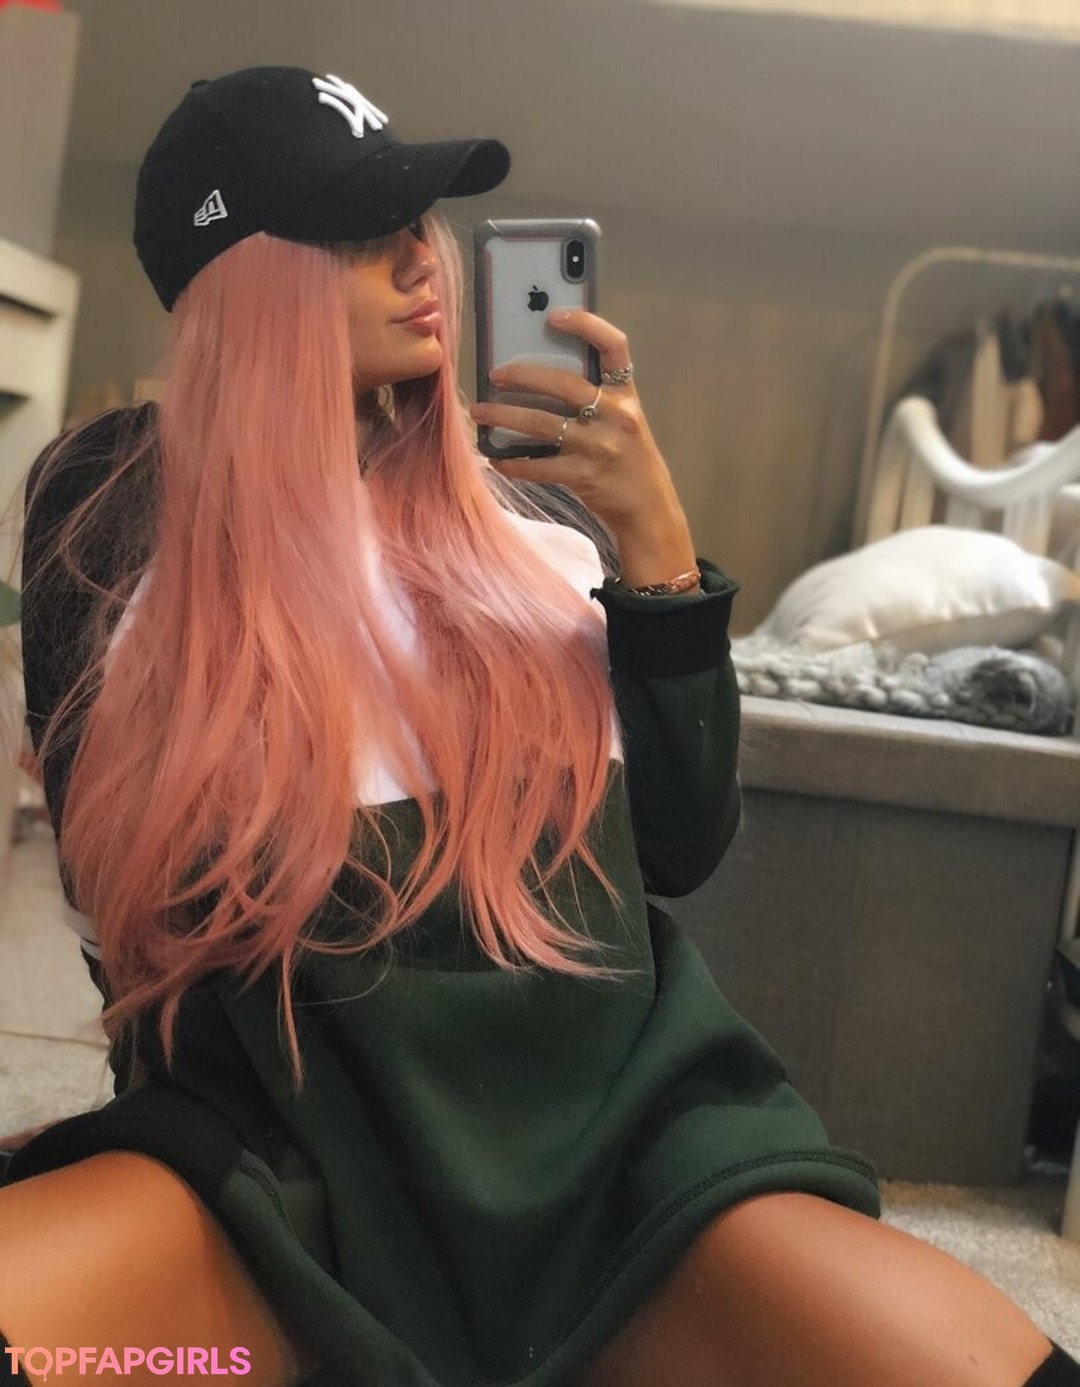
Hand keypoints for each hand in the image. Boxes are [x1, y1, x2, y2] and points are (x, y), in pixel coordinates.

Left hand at [469, 310, 692, 554]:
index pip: (614, 347)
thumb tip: (536, 378)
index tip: (554, 315)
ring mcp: (600, 447)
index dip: (586, 325)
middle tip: (494, 374)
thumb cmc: (628, 458)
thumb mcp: (622, 420)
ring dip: (504, 417)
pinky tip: (496, 458)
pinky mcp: (585, 476)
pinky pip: (539, 466)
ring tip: (480, 412)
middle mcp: (616, 416)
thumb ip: (593, 397)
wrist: (649, 509)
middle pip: (564, 384)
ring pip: (543, 424)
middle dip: (523, 376)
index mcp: (626, 394)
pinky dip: (513, 462)